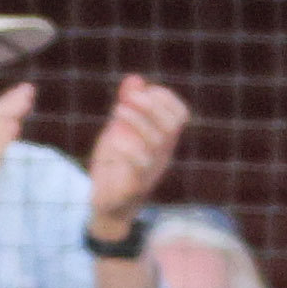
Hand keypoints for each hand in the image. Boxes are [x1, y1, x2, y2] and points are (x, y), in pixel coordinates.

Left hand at [85, 74, 188, 234]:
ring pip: (156, 141)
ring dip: (137, 120)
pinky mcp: (135, 186)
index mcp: (163, 142)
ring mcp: (151, 171)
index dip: (166, 98)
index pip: (180, 115)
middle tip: (129, 97)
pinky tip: (114, 140)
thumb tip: (133, 78)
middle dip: (152, 105)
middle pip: (171, 125)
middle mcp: (162, 156)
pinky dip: (128, 147)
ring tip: (117, 111)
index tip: (144, 90)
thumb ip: (126, 107)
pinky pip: (139, 165)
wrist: (106, 209)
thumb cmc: (114, 168)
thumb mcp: (118, 132)